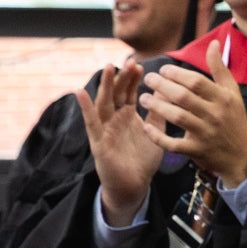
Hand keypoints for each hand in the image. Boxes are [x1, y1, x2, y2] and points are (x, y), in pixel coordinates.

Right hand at [80, 61, 163, 225]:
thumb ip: (159, 114)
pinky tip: (80, 92)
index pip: (129, 93)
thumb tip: (166, 91)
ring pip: (104, 103)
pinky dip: (85, 108)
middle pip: (116, 94)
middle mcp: (114, 120)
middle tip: (128, 61)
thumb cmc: (143, 160)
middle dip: (121, 78)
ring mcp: (104, 129)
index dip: (132, 79)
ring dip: (105, 86)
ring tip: (108, 68)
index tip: (138, 64)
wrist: (134, 186)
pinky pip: (91, 123)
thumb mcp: (156, 133)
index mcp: (128, 116)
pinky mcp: (98, 142)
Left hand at [138, 42, 246, 185]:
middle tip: (148, 79)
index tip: (163, 70)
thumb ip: (220, 68)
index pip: (197, 82)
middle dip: (162, 86)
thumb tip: (214, 43)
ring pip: (176, 117)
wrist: (242, 155)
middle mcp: (214, 115)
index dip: (177, 74)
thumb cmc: (234, 119)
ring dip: (157, 106)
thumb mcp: (232, 92)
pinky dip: (158, 136)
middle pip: (183, 97)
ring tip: (143, 98)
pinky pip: (173, 144)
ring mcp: (205, 133)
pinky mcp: (196, 150)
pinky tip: (146, 126)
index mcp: (223, 98)